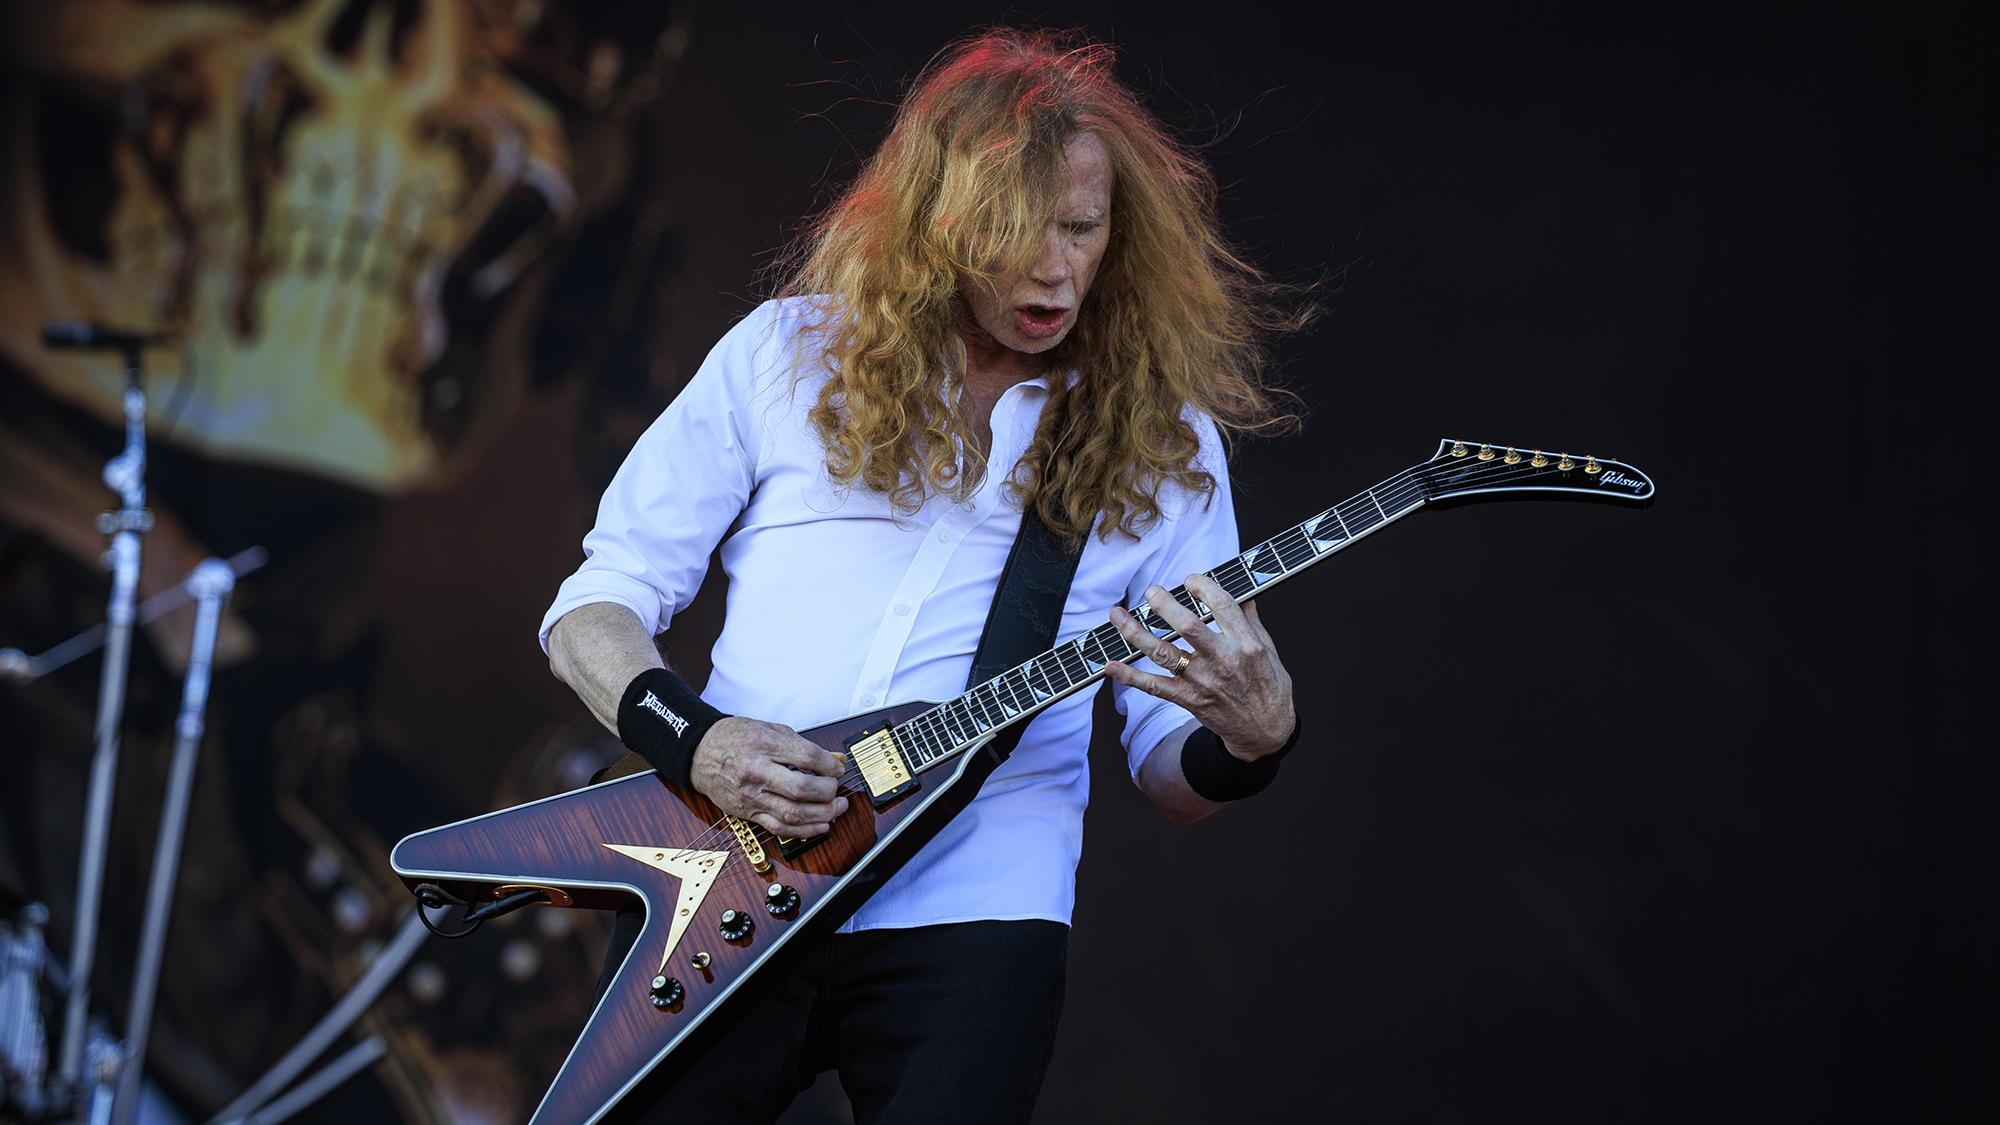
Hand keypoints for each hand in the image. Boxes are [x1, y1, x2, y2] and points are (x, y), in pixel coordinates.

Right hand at [690, 717, 850, 836]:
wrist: (700, 753)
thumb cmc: (735, 738)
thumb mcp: (770, 729)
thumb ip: (803, 745)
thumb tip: (834, 759)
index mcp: (763, 744)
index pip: (807, 757)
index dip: (830, 765)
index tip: (839, 767)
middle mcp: (757, 771)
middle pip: (801, 789)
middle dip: (828, 792)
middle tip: (838, 789)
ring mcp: (751, 795)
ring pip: (793, 813)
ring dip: (822, 814)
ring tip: (837, 808)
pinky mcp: (748, 813)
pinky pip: (779, 828)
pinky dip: (805, 830)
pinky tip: (821, 825)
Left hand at [1105, 574, 1295, 759]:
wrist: (1266, 733)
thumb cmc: (1269, 689)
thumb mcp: (1269, 650)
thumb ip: (1251, 620)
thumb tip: (1242, 592)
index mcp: (1247, 644)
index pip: (1222, 605)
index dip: (1203, 586)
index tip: (1190, 579)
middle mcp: (1224, 661)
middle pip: (1187, 626)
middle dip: (1164, 604)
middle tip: (1151, 591)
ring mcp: (1204, 682)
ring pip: (1164, 653)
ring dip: (1136, 632)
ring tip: (1118, 615)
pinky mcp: (1190, 700)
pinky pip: (1154, 687)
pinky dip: (1130, 677)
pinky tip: (1111, 665)